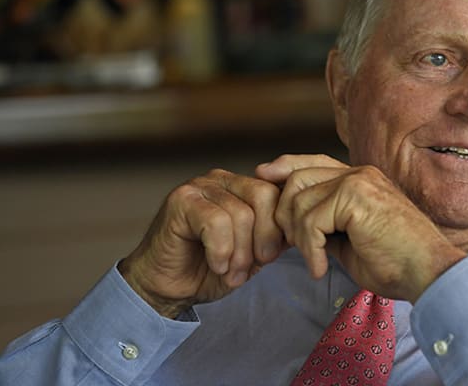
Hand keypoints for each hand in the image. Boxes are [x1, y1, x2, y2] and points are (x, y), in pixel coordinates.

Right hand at [118, 169, 284, 317]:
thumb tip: (301, 229)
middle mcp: (223, 180)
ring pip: (241, 214)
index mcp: (243, 187)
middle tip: (256, 265)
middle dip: (265, 238)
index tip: (272, 257)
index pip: (278, 193)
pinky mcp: (181, 200)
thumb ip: (276, 238)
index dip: (281, 227)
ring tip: (231, 273)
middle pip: (264, 197)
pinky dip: (221, 251)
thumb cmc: (208, 270)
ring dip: (240, 253)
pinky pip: (216, 222)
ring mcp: (200, 186)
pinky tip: (215, 265)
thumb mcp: (254, 255)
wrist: (166, 288)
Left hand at [257, 154, 466, 302]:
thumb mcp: (352, 242)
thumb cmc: (396, 264)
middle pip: (297, 177)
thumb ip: (327, 226)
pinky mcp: (355, 197)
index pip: (312, 162)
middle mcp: (360, 173)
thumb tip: (296, 228)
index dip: (285, 168)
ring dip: (297, 236)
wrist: (427, 272)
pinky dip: (309, 250)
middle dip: (283, 213)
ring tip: (314, 261)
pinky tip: (321, 268)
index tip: (262, 178)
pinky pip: (310, 221)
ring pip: (298, 199)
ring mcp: (358, 182)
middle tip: (291, 247)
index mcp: (361, 179)